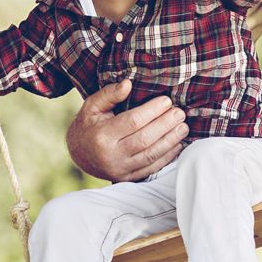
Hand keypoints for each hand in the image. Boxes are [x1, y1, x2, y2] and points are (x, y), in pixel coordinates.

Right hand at [65, 79, 188, 181]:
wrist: (78, 154)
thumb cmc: (88, 125)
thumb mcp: (91, 106)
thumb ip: (109, 94)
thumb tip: (128, 84)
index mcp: (102, 135)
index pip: (133, 121)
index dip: (152, 111)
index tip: (166, 101)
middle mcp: (111, 155)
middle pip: (145, 139)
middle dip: (166, 125)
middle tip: (179, 113)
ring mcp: (120, 169)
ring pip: (151, 155)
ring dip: (170, 141)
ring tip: (183, 127)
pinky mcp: (127, 178)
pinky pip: (151, 168)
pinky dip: (167, 157)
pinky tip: (177, 145)